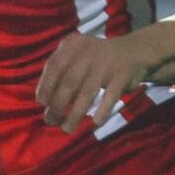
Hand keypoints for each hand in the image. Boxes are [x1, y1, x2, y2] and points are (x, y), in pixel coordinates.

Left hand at [36, 31, 153, 132]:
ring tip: (66, 129)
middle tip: (50, 121)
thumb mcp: (76, 55)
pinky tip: (95, 123)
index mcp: (73, 45)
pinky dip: (103, 110)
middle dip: (57, 105)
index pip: (54, 65)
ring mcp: (106, 64)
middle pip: (69, 82)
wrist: (133, 51)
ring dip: (75, 114)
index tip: (41, 103)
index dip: (45, 85)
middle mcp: (88, 52)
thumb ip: (61, 71)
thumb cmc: (96, 59)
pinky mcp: (122, 75)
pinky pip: (111, 96)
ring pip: (87, 93)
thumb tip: (43, 99)